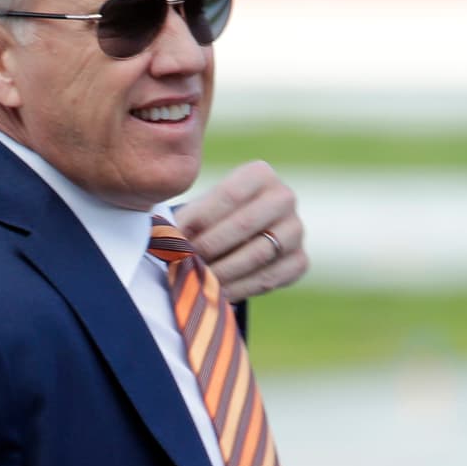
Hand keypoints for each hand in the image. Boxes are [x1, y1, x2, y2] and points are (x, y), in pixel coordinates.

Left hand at [176, 161, 309, 302]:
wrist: (243, 238)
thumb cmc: (215, 218)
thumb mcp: (202, 208)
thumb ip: (189, 218)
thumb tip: (166, 237)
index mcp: (261, 174)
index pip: (229, 194)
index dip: (200, 217)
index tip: (175, 236)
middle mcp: (285, 198)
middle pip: (244, 225)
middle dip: (209, 246)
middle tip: (184, 262)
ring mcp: (296, 230)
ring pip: (257, 254)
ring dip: (222, 270)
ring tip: (196, 279)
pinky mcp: (300, 261)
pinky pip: (269, 278)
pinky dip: (239, 288)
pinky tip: (216, 292)